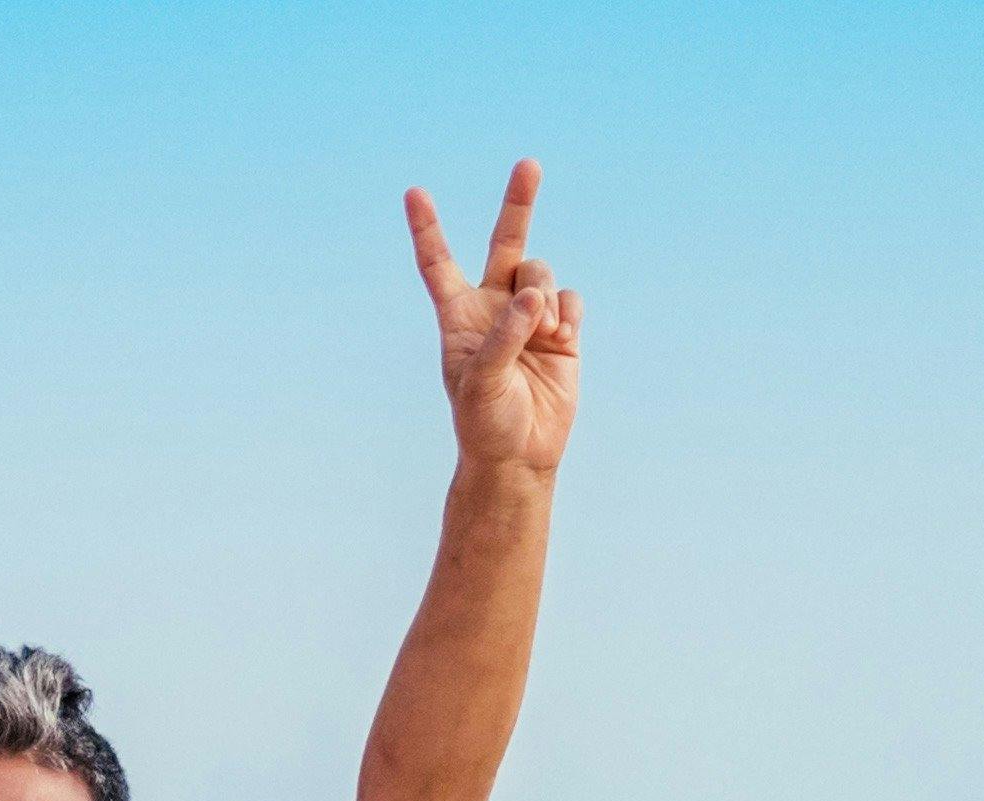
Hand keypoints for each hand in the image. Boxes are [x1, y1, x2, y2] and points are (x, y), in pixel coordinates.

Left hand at [411, 161, 579, 479]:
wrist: (518, 454)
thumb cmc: (484, 423)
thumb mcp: (482, 382)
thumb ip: (504, 336)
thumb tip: (533, 295)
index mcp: (458, 317)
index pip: (438, 265)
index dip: (428, 230)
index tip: (414, 193)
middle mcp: (493, 307)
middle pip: (505, 243)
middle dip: (518, 204)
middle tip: (528, 164)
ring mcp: (529, 315)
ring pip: (541, 272)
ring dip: (544, 296)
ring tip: (544, 334)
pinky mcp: (561, 329)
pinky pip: (570, 297)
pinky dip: (568, 313)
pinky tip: (562, 338)